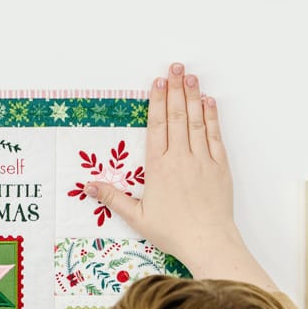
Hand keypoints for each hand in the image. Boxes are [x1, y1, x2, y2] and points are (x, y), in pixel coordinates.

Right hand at [85, 62, 274, 289]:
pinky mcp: (219, 166)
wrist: (206, 240)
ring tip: (190, 77)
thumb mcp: (136, 217)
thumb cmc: (170, 232)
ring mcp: (202, 159)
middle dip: (175, 90)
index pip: (157, 127)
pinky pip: (214, 135)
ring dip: (192, 97)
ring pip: (196, 121)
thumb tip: (88, 186)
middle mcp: (180, 158)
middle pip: (177, 117)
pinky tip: (208, 102)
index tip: (157, 83)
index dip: (157, 102)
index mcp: (158, 168)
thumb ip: (113, 198)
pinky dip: (211, 117)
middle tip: (175, 68)